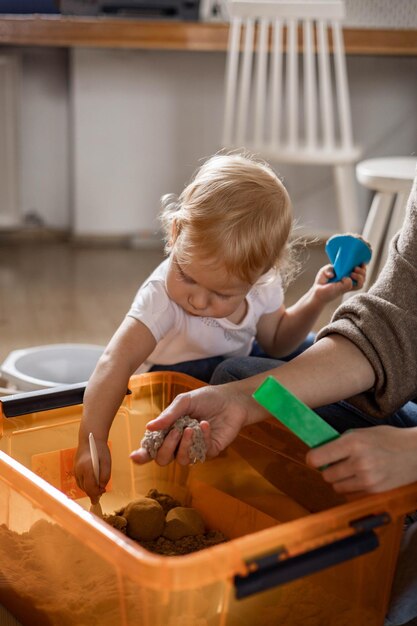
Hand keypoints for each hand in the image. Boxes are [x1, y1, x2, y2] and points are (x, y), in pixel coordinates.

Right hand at [74, 437, 110, 502]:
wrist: (90, 438)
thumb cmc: (100, 449)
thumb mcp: (107, 462)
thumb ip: (105, 475)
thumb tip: (102, 487)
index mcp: (86, 468)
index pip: (90, 487)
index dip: (96, 494)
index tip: (101, 495)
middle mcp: (78, 471)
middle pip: (85, 488)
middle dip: (93, 492)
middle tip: (102, 492)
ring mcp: (75, 470)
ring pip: (81, 486)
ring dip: (89, 489)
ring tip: (99, 488)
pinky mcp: (74, 469)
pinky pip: (80, 481)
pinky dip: (86, 484)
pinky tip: (93, 482)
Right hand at [130, 383, 259, 465]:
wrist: (231, 400)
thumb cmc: (205, 399)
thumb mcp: (184, 402)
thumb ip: (168, 415)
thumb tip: (148, 427)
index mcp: (168, 430)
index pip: (152, 447)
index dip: (142, 454)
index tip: (135, 456)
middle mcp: (178, 443)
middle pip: (163, 459)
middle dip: (166, 448)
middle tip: (174, 431)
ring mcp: (193, 449)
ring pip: (181, 461)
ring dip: (183, 445)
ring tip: (189, 428)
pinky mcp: (209, 452)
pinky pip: (200, 454)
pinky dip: (201, 438)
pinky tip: (205, 424)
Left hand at [306, 426, 416, 493]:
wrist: (415, 452)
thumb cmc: (388, 439)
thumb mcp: (362, 433)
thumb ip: (341, 442)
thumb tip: (320, 451)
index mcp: (352, 443)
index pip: (318, 458)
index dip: (312, 459)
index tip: (313, 459)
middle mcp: (358, 462)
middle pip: (326, 475)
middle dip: (328, 470)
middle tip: (336, 463)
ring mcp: (367, 479)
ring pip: (337, 487)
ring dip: (339, 480)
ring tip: (350, 470)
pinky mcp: (374, 491)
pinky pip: (351, 493)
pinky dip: (352, 487)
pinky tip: (362, 477)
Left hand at [312, 263, 366, 303]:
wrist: (317, 291)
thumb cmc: (323, 281)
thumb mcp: (325, 270)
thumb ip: (329, 269)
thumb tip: (333, 275)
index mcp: (347, 273)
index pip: (360, 269)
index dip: (362, 266)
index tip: (361, 262)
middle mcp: (350, 280)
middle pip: (363, 275)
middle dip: (362, 271)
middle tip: (355, 268)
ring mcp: (348, 285)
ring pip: (362, 282)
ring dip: (360, 276)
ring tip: (352, 273)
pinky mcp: (345, 290)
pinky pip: (356, 286)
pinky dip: (354, 281)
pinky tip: (347, 278)